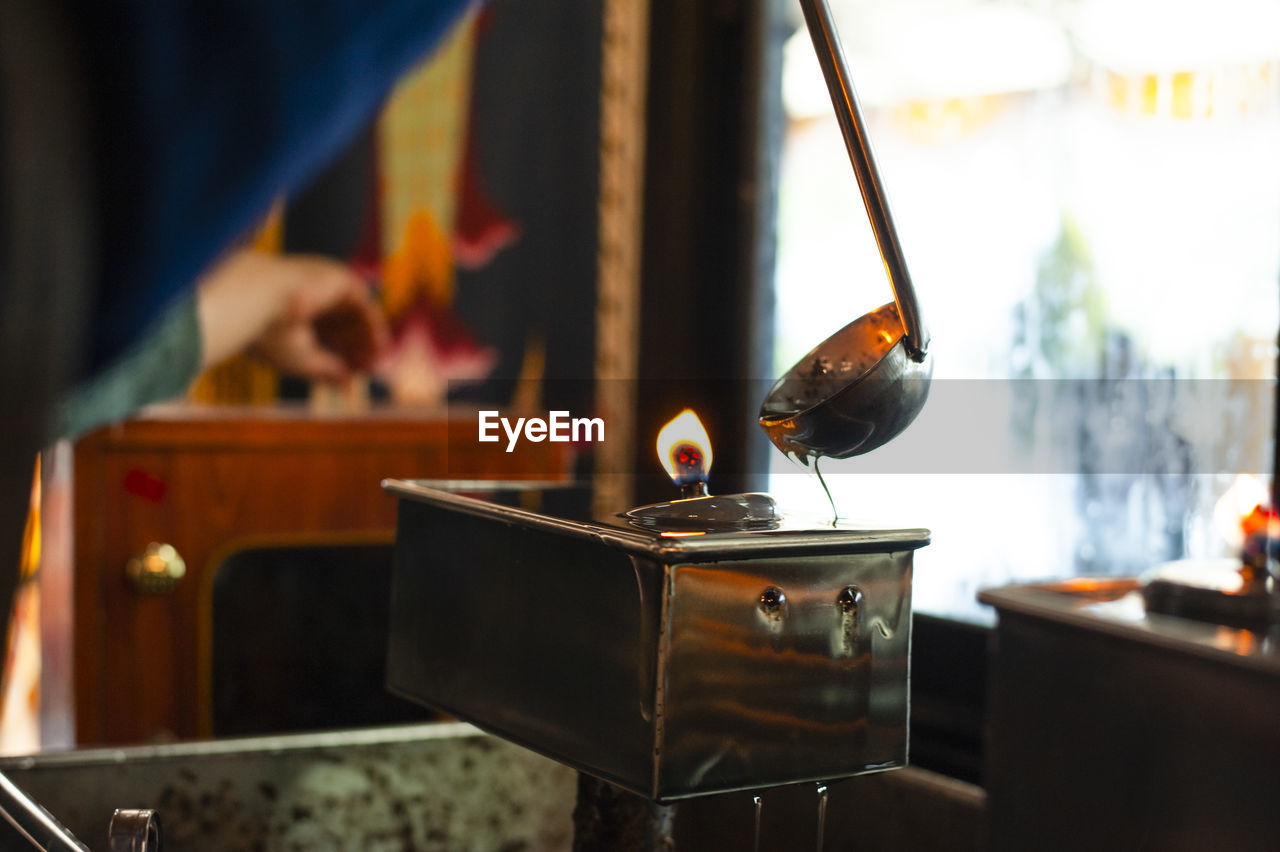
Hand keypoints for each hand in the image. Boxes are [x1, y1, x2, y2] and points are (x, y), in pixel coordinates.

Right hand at [196, 249, 388, 382]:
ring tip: (373, 365)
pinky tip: (377, 349)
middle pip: (345, 325)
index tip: (355, 377)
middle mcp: (311, 294)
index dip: (344, 356)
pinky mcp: (340, 277)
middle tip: (370, 371)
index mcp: (295, 311)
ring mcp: (326, 283)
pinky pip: (364, 305)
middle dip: (359, 349)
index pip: (328, 334)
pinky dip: (373, 327)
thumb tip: (349, 387)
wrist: (254, 301)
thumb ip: (328, 371)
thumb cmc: (269, 332)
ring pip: (357, 316)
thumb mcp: (301, 359)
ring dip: (369, 341)